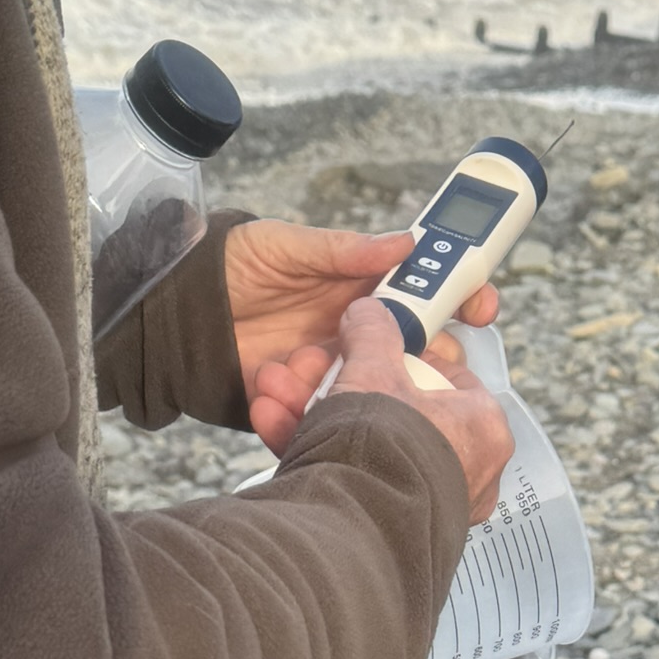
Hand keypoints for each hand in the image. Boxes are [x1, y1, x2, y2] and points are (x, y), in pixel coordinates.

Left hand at [224, 219, 498, 405]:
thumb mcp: (286, 246)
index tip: (480, 305)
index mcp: (365, 288)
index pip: (430, 295)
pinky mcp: (310, 403)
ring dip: (354, 383)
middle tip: (404, 354)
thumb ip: (344, 251)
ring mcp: (339, 370)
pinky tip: (275, 383)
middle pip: (421, 352)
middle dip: (425, 359)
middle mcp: (362, 332)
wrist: (178, 311)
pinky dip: (308, 406)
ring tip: (296, 361)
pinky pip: (331, 415)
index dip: (463, 298)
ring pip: (381, 390)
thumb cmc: (231, 267)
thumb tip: (405, 243)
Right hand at [258, 300, 513, 523]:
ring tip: (274, 395)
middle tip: (307, 372)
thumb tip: (370, 311)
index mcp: (484, 429)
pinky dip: (313, 452)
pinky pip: (352, 477)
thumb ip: (374, 334)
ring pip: (367, 445)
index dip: (401, 357)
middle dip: (340, 389)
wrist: (357, 530)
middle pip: (397, 413)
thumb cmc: (386, 452)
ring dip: (314, 416)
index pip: (448, 379)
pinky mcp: (389, 527)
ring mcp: (428, 504)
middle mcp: (467, 473)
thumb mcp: (374, 373)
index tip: (369, 348)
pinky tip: (273, 425)